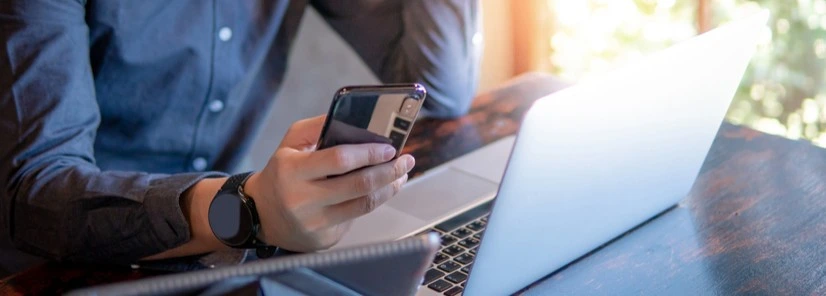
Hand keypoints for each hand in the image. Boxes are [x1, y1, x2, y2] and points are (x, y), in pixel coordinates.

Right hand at [244, 115, 413, 250]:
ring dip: (389, 188)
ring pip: (364, 205)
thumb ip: (318, 126)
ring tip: (400, 175)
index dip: (369, 153)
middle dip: (389, 171)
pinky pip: (356, 218)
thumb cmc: (282, 172)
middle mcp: (302, 199)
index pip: (340, 160)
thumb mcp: (291, 142)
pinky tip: (382, 190)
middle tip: (405, 160)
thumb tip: (354, 118)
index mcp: (292, 170)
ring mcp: (314, 222)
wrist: (262, 213)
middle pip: (359, 185)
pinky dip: (373, 202)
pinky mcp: (324, 239)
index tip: (389, 148)